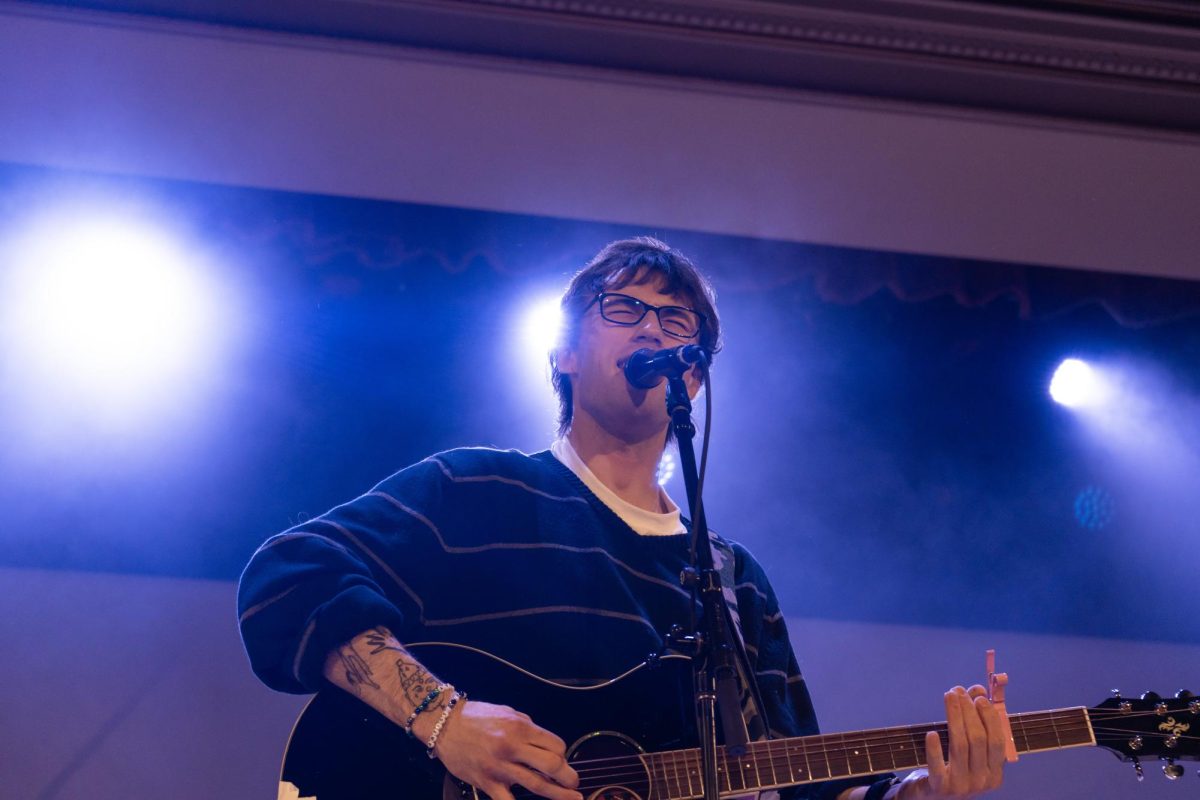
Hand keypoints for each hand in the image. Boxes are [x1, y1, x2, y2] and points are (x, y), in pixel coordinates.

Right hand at [422, 698, 581, 799]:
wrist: (445, 726)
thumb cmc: (478, 717)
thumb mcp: (508, 713)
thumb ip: (528, 728)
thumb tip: (546, 744)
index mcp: (521, 728)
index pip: (556, 745)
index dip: (563, 754)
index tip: (561, 759)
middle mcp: (513, 747)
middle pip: (553, 765)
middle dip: (569, 777)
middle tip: (575, 783)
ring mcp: (501, 768)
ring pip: (538, 785)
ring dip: (559, 794)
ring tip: (572, 798)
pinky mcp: (488, 783)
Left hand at [898, 686, 1005, 798]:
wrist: (929, 799)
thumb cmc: (952, 770)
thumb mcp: (969, 752)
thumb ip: (976, 724)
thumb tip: (978, 691)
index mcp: (994, 773)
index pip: (997, 741)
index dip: (989, 716)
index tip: (978, 696)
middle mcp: (982, 781)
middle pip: (978, 740)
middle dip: (969, 711)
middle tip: (958, 691)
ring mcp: (962, 786)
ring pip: (960, 746)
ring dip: (954, 717)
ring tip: (949, 697)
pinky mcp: (940, 788)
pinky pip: (938, 766)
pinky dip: (934, 749)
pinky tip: (931, 733)